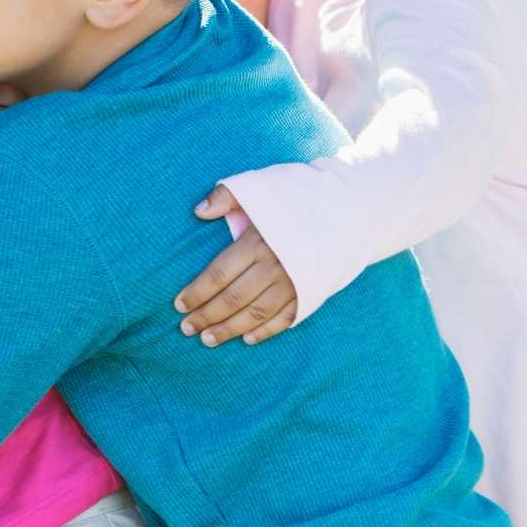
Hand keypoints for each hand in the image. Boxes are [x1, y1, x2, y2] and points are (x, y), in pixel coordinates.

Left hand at [174, 185, 297, 345]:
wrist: (348, 210)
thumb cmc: (298, 197)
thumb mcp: (260, 187)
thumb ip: (226, 196)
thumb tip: (198, 211)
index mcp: (257, 242)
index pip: (219, 274)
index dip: (197, 292)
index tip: (179, 305)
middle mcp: (275, 266)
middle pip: (233, 298)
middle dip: (207, 315)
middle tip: (186, 328)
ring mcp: (294, 283)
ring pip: (256, 314)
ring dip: (229, 329)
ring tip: (208, 339)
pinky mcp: (310, 293)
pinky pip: (285, 318)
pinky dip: (265, 331)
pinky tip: (247, 339)